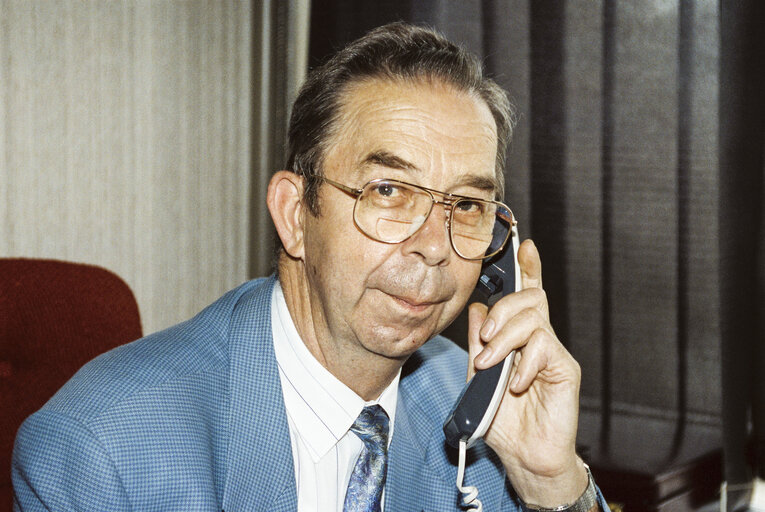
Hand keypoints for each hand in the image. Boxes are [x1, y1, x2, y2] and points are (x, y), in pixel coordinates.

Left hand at [466, 239, 587, 506]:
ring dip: (505, 339)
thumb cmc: (502, 418)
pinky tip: (515, 384)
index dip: (528, 268)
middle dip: (502, 310)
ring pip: (533, 319)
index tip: (524, 244)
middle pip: (529, 298)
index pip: (526, 295)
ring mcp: (554, 353)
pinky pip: (544, 347)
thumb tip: (477, 309)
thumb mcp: (479, 375)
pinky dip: (523, 364)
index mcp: (519, 337)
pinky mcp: (566, 368)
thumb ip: (479, 343)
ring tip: (492, 365)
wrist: (523, 455)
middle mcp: (539, 339)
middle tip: (484, 341)